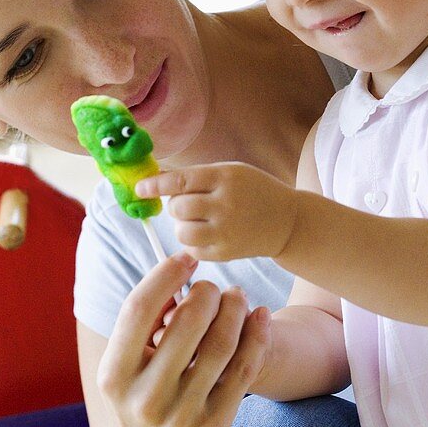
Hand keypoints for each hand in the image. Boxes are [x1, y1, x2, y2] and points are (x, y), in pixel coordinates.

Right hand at [97, 253, 270, 426]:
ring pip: (221, 345)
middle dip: (208, 293)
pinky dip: (256, 336)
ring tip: (237, 297)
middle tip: (214, 287)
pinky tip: (259, 318)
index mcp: (114, 376)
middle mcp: (146, 398)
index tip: (186, 259)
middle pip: (188, 323)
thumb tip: (178, 273)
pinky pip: (244, 370)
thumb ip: (143, 326)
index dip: (165, 276)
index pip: (138, 310)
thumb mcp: (125, 370)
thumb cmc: (140, 402)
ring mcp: (182, 415)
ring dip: (235, 310)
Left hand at [136, 162, 298, 261]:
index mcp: (225, 178)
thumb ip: (195, 176)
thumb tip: (155, 179)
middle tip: (189, 204)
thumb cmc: (253, 191)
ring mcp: (226, 231)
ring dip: (183, 225)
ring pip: (181, 231)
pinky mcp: (226, 253)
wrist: (287, 222)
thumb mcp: (230, 172)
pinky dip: (193, 241)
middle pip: (177, 207)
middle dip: (175, 205)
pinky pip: (192, 249)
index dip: (155, 185)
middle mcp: (226, 204)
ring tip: (199, 219)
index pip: (180, 181)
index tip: (139, 188)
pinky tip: (208, 233)